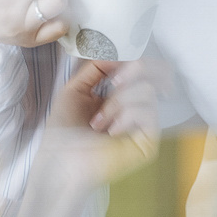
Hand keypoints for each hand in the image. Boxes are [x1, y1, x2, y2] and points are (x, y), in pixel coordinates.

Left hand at [44, 59, 158, 183]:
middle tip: (114, 83)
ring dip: (117, 102)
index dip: (132, 62)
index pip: (143, 69)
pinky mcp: (148, 142)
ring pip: (147, 92)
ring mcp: (143, 125)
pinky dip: (126, 116)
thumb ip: (96, 67)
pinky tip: (111, 131)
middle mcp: (135, 107)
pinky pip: (149, 113)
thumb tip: (118, 53)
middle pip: (156, 73)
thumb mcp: (74, 89)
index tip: (112, 69)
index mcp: (119, 94)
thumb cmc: (63, 132)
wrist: (60, 163)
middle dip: (133, 71)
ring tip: (98, 122)